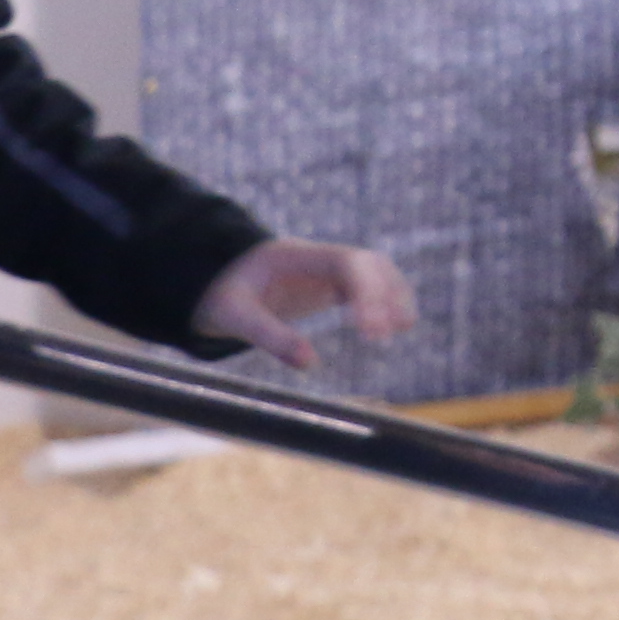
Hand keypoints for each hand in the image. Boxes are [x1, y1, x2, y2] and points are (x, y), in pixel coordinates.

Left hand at [194, 237, 417, 370]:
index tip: (370, 328)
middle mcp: (318, 258)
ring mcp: (326, 270)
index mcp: (295, 256)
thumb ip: (271, 337)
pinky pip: (367, 286)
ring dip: (392, 294)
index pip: (346, 263)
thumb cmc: (220, 297)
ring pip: (375, 271)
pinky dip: (385, 301)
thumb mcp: (235, 318)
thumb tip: (311, 363)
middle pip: (368, 263)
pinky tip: (396, 323)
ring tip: (403, 325)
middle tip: (387, 332)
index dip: (366, 291)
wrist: (214, 284)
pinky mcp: (330, 285)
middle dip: (385, 293)